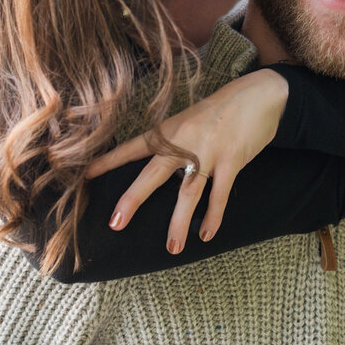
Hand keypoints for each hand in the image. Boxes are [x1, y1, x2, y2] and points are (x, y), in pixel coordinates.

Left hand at [85, 69, 288, 252]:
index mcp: (170, 131)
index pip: (133, 148)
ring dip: (179, 223)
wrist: (258, 95)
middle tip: (115, 223)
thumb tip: (161, 168)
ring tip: (172, 249)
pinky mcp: (232, 161)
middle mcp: (184, 142)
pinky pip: (220, 194)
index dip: (109, 161)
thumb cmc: (222, 109)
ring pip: (189, 193)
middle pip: (153, 174)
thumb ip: (174, 142)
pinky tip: (206, 235)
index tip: (86, 176)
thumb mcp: (190, 119)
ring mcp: (208, 152)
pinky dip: (214, 216)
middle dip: (134, 199)